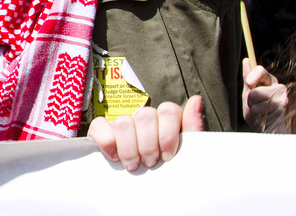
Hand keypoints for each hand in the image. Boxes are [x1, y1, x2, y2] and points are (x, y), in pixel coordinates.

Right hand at [89, 96, 203, 171]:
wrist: (149, 194)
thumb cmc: (169, 173)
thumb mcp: (187, 155)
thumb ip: (193, 128)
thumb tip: (196, 100)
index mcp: (166, 121)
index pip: (167, 110)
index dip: (167, 134)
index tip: (168, 156)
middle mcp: (144, 118)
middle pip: (145, 116)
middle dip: (148, 145)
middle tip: (150, 163)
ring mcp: (122, 123)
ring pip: (123, 122)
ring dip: (129, 148)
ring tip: (133, 165)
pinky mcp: (101, 131)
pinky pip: (99, 125)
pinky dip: (107, 141)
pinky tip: (114, 156)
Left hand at [243, 58, 287, 132]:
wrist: (270, 131)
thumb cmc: (259, 113)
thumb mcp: (249, 95)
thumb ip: (248, 79)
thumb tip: (246, 60)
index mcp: (270, 82)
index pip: (260, 70)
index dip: (252, 76)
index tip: (249, 83)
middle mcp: (279, 88)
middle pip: (256, 90)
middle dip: (251, 100)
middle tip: (256, 106)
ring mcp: (283, 99)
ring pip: (258, 100)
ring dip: (255, 110)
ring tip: (261, 114)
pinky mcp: (283, 110)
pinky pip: (262, 111)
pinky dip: (259, 117)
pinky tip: (266, 119)